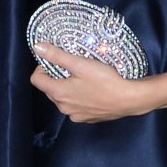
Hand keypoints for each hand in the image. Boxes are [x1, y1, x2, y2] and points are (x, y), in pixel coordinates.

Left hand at [30, 47, 154, 122]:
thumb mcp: (80, 64)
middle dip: (56, 77)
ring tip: (83, 78)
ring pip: (63, 99)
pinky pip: (76, 107)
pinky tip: (92, 90)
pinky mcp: (87, 119)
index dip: (42, 67)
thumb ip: (57, 55)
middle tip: (72, 66)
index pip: (36, 80)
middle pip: (49, 89)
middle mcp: (63, 108)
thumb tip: (37, 48)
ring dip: (68, 88)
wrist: (130, 99)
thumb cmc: (106, 80)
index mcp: (58, 94)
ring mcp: (75, 115)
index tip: (56, 60)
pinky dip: (79, 98)